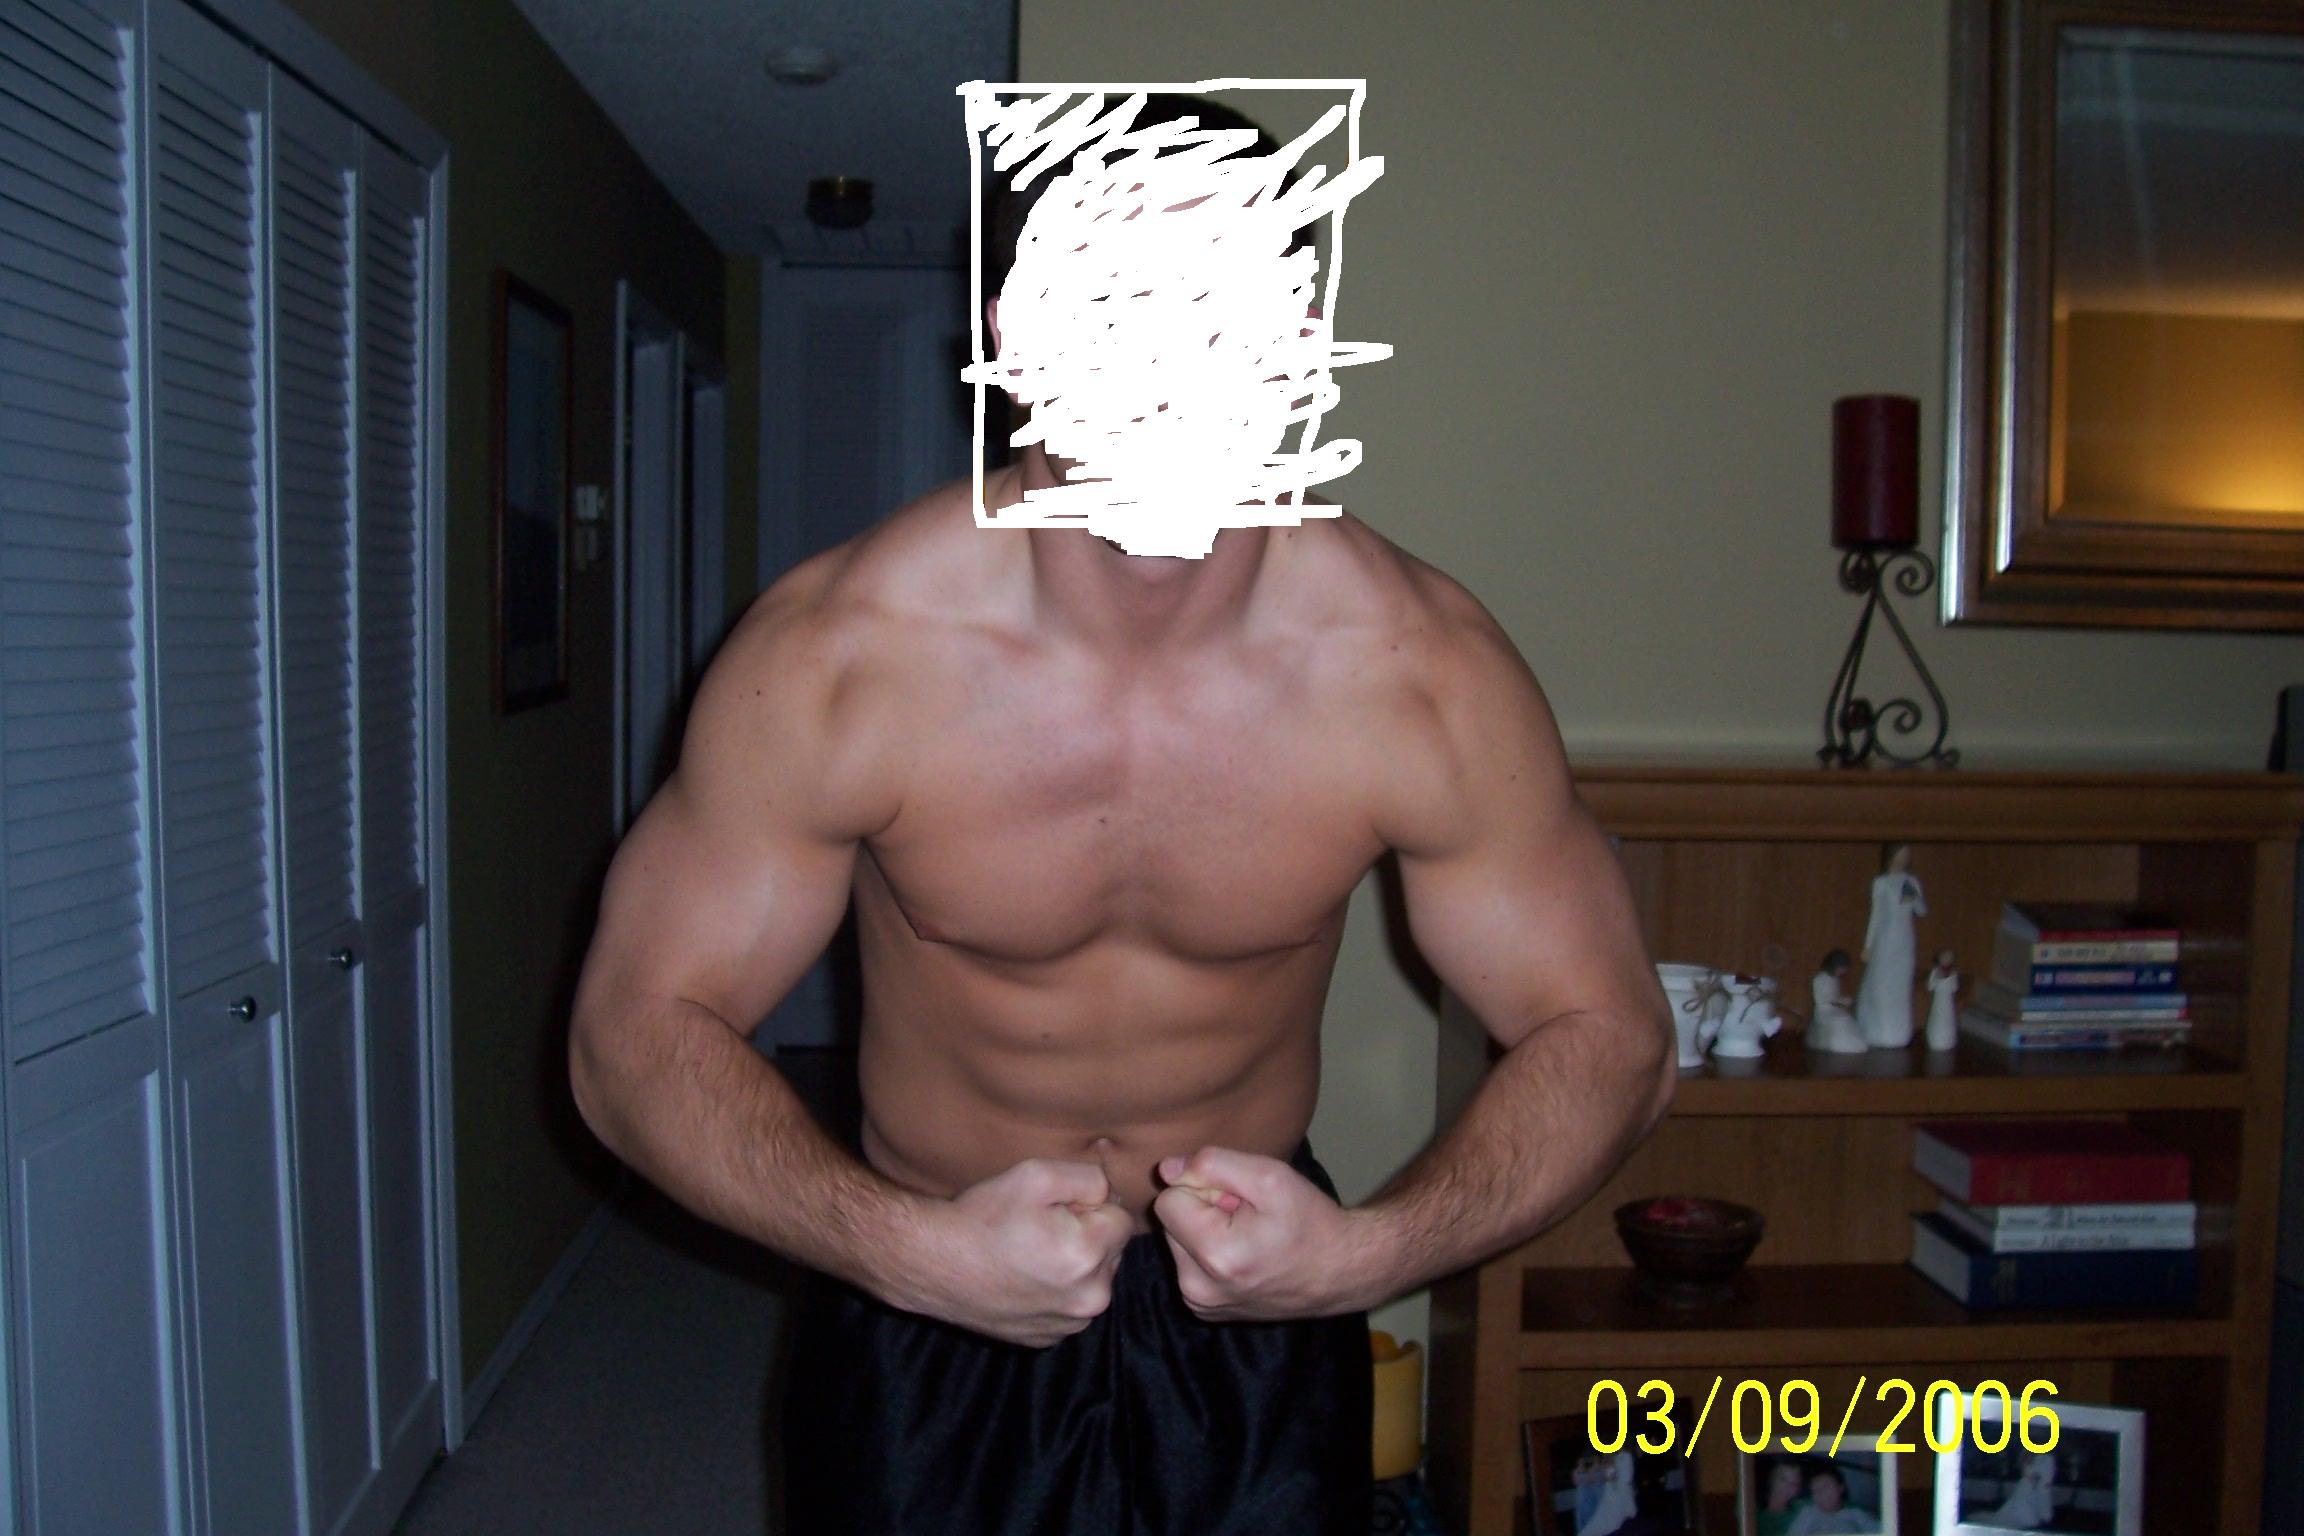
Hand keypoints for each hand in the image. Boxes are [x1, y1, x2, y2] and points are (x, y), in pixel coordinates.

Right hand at [891, 1158, 1134, 1347]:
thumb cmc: (983, 1216)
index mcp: (1089, 1255)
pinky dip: (1054, 1293)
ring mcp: (1067, 1326)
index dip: (1089, 1206)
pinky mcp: (1046, 1340)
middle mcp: (1088, 1299)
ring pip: (1092, 1282)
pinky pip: (1067, 1308)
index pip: (1121, 1219)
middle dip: (1086, 1236)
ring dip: (1074, 1267)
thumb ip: (1090, 1178)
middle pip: (1110, 1253)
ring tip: (1029, 1254)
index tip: (1054, 1209)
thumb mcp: (1036, 1175)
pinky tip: (1022, 1279)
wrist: (932, 1263)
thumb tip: (1109, 1195)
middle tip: (1039, 1229)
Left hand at [1151, 1147, 1374, 1321]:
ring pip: (1178, 1243)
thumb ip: (1213, 1165)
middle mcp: (1197, 1289)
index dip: (1203, 1188)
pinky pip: (1189, 1265)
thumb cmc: (1309, 1220)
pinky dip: (1210, 1253)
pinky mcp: (1205, 1311)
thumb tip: (1167, 1169)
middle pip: (1171, 1223)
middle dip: (1203, 1210)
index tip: (1238, 1198)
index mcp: (1213, 1256)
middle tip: (1247, 1216)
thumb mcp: (1269, 1176)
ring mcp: (1201, 1305)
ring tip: (1249, 1235)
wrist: (1341, 1271)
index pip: (1168, 1201)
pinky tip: (1245, 1254)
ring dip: (1206, 1231)